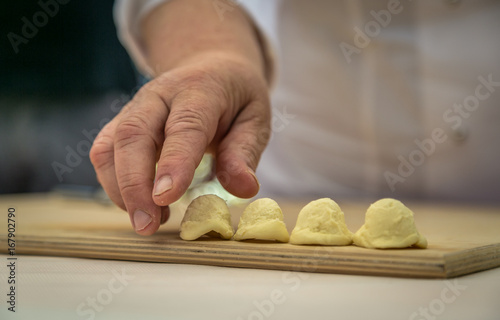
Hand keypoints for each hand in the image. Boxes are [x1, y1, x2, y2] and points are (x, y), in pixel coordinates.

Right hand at [90, 53, 269, 234]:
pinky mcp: (122, 123)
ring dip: (120, 189)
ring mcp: (136, 107)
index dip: (174, 162)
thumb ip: (245, 152)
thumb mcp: (255, 118)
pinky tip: (136, 205)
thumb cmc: (234, 98)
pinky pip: (104, 152)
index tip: (165, 198)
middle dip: (134, 184)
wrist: (208, 66)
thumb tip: (244, 189)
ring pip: (110, 144)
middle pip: (134, 134)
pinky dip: (113, 183)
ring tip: (147, 222)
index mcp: (200, 89)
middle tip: (148, 225)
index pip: (184, 126)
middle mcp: (160, 94)